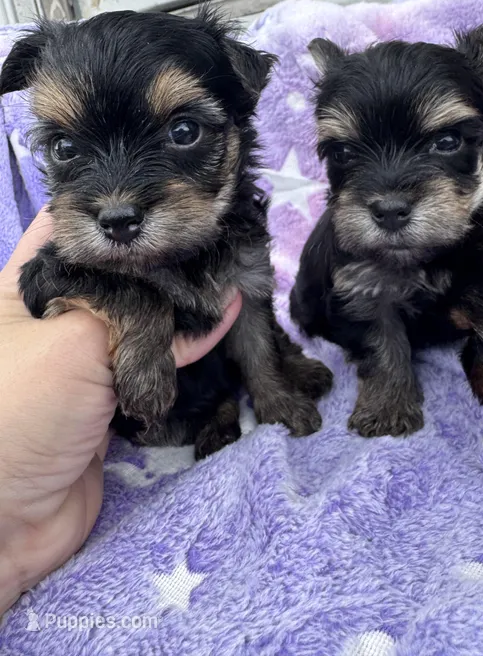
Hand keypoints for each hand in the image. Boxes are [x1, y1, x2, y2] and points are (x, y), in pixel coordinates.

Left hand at [0, 210, 241, 612]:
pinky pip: (155, 362)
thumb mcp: (78, 342)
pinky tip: (222, 324)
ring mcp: (87, 355)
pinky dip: (187, 348)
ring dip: (181, 306)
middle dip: (166, 258)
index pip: (77, 225)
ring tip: (231, 273)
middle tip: (221, 234)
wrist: (4, 521)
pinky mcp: (112, 395)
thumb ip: (150, 315)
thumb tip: (224, 299)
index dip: (122, 209)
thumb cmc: (20, 411)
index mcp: (30, 283)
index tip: (177, 192)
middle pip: (120, 273)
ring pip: (143, 319)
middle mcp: (61, 312)